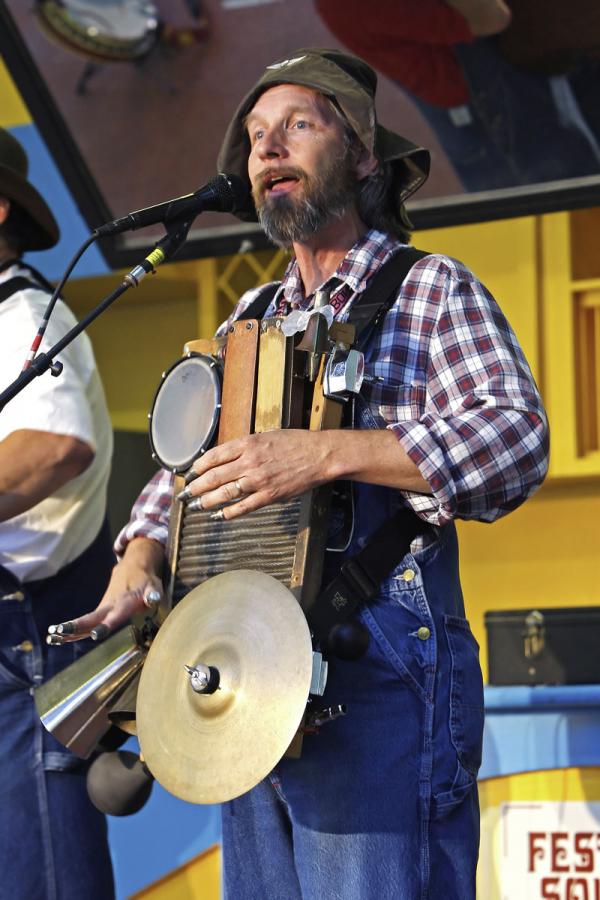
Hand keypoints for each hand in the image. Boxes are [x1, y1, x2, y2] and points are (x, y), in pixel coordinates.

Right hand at [47, 538, 164, 642]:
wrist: (135, 565)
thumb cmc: (147, 580)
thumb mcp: (154, 586)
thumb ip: (153, 594)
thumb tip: (153, 599)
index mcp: (124, 603)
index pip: (114, 617)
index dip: (106, 626)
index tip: (96, 634)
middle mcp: (110, 606)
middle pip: (91, 618)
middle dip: (75, 627)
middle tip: (58, 633)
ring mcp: (104, 607)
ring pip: (85, 621)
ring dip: (69, 629)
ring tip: (51, 638)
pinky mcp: (101, 609)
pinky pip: (86, 622)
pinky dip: (73, 630)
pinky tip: (58, 639)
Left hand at [180, 430, 334, 520]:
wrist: (319, 455)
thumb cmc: (295, 443)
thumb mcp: (265, 436)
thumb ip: (245, 447)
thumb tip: (225, 458)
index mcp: (247, 444)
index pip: (213, 456)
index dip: (198, 467)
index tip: (190, 472)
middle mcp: (249, 462)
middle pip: (213, 476)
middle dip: (196, 486)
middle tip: (186, 493)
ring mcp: (258, 480)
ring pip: (224, 493)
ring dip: (206, 501)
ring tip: (196, 506)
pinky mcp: (269, 496)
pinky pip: (243, 507)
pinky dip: (228, 513)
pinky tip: (218, 515)